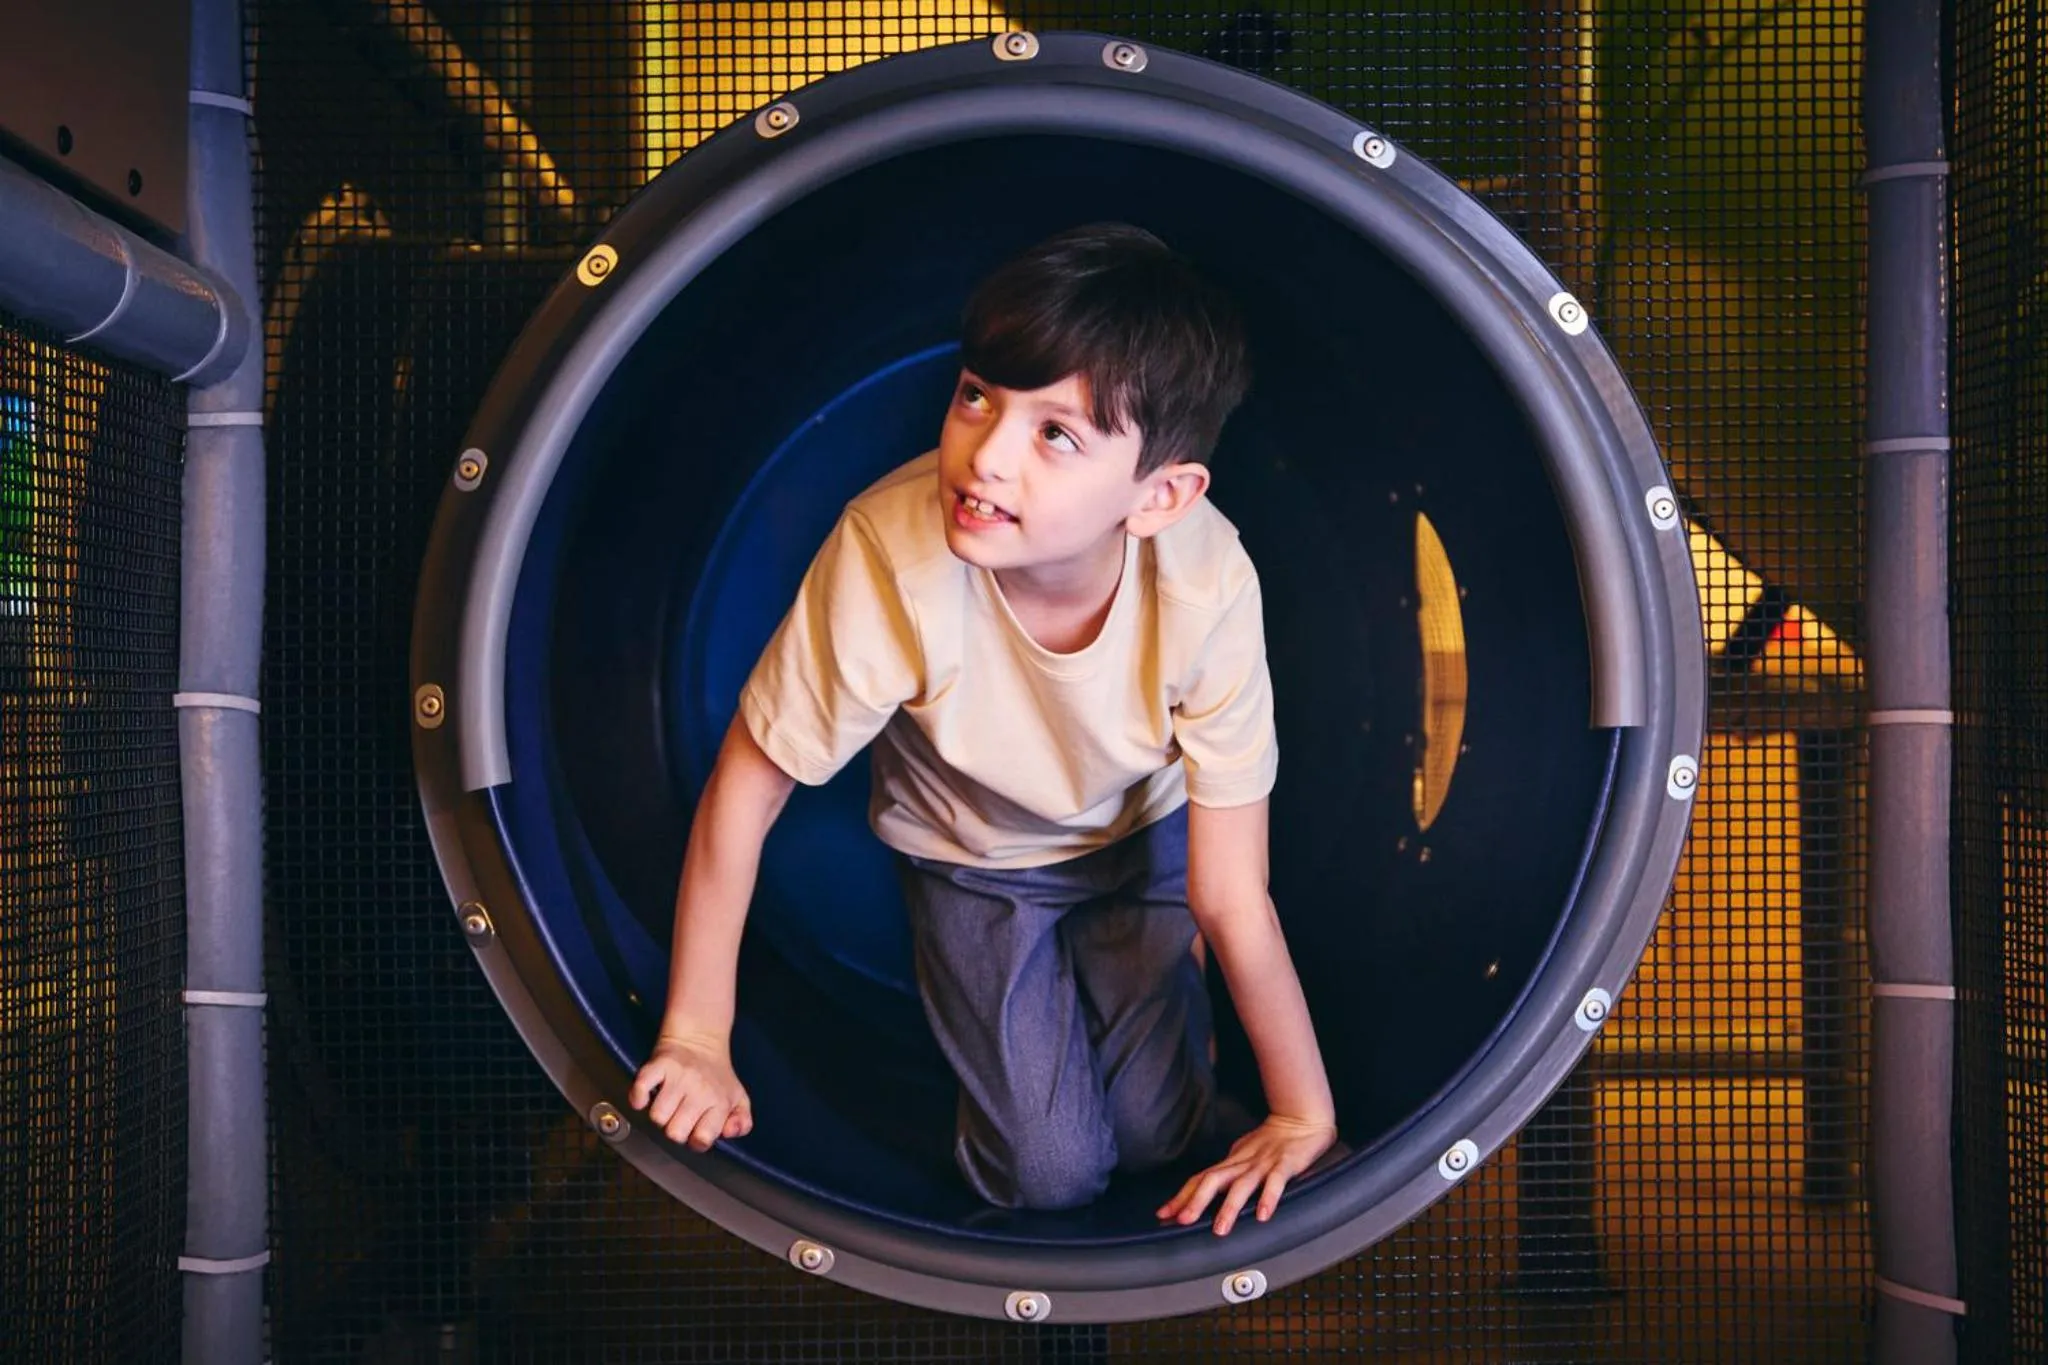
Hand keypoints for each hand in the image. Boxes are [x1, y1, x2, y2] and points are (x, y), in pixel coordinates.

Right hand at [628, 1032, 752, 1150]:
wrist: (700, 1036)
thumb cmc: (716, 1074)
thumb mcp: (738, 1099)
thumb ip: (741, 1123)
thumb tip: (729, 1133)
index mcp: (719, 1101)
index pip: (702, 1139)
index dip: (695, 1139)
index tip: (695, 1129)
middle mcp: (700, 1090)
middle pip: (675, 1133)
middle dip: (675, 1129)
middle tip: (680, 1115)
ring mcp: (678, 1077)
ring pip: (657, 1117)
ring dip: (659, 1113)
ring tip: (668, 1103)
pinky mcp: (659, 1064)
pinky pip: (640, 1089)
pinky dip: (638, 1097)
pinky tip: (647, 1097)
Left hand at [1157, 1114, 1337, 1234]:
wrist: (1300, 1119)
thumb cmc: (1271, 1142)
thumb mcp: (1243, 1157)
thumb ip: (1228, 1175)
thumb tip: (1206, 1192)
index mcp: (1231, 1162)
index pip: (1200, 1179)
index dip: (1181, 1197)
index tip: (1163, 1214)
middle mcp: (1243, 1163)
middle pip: (1213, 1180)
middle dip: (1196, 1201)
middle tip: (1181, 1221)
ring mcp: (1264, 1164)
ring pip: (1242, 1185)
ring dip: (1229, 1207)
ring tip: (1220, 1230)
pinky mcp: (1286, 1164)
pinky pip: (1276, 1182)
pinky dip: (1269, 1198)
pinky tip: (1263, 1215)